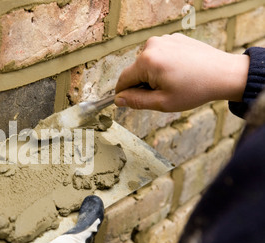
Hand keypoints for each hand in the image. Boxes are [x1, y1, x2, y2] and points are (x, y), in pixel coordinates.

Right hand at [114, 33, 249, 111]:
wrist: (224, 74)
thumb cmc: (195, 89)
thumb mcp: (162, 102)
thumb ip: (136, 101)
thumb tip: (118, 99)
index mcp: (147, 61)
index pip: (123, 80)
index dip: (124, 94)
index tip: (131, 103)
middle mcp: (152, 45)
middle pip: (135, 71)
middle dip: (143, 84)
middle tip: (163, 94)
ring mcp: (164, 40)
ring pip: (147, 64)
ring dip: (154, 75)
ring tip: (175, 82)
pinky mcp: (174, 39)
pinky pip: (160, 56)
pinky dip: (164, 66)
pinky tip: (180, 73)